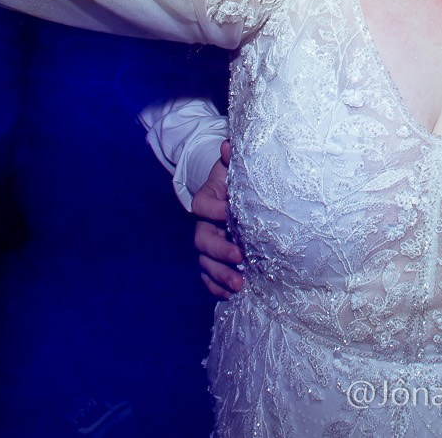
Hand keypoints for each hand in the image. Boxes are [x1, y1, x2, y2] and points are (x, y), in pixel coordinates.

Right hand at [191, 139, 242, 298]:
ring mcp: (209, 243)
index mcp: (207, 200)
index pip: (202, 205)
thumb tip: (228, 144)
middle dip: (219, 251)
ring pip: (205, 263)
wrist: (235, 192)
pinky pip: (209, 276)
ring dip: (220, 276)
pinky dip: (216, 287)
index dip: (214, 210)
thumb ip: (231, 159)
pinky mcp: (216, 258)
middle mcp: (205, 224)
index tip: (230, 213)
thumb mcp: (234, 167)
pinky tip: (230, 296)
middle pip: (202, 240)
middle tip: (239, 258)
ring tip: (240, 286)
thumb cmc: (236, 179)